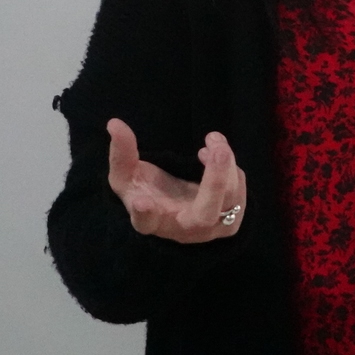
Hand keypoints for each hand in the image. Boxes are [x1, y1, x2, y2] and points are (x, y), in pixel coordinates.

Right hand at [106, 118, 246, 242]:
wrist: (177, 215)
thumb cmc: (147, 194)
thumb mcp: (128, 177)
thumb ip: (121, 154)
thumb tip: (114, 124)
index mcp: (152, 223)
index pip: (146, 223)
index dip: (144, 214)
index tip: (141, 201)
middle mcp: (183, 231)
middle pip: (204, 215)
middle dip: (215, 181)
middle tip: (218, 150)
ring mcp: (211, 230)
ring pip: (229, 198)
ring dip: (225, 164)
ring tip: (212, 141)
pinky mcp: (231, 222)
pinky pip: (239, 191)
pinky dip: (231, 168)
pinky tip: (215, 155)